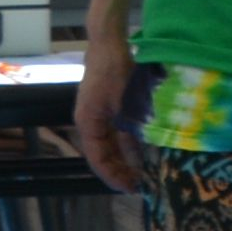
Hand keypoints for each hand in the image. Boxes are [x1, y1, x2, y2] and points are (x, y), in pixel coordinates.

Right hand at [75, 44, 150, 195]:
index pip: (97, 160)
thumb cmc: (115, 72)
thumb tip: (142, 160)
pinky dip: (128, 142)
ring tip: (143, 172)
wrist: (108, 42)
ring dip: (125, 157)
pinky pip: (115, 131)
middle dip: (120, 170)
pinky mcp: (106, 106)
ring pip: (110, 144)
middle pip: (103, 154)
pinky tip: (143, 149)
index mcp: (88, 123)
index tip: (131, 189)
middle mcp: (89, 122)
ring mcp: (97, 113)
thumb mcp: (127, 106)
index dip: (113, 176)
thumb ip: (132, 133)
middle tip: (140, 185)